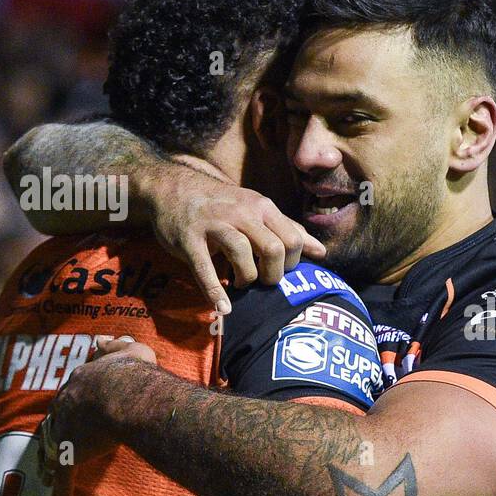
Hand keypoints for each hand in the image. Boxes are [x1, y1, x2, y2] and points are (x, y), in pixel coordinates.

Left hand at [43, 336, 157, 471]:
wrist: (124, 395)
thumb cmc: (133, 374)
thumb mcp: (131, 351)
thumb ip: (116, 346)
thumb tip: (102, 340)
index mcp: (80, 383)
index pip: (72, 394)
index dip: (73, 403)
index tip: (73, 410)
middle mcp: (66, 406)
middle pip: (56, 420)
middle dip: (55, 430)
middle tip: (54, 440)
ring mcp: (65, 431)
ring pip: (53, 448)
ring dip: (50, 461)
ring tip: (46, 474)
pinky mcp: (70, 455)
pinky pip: (64, 476)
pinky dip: (62, 491)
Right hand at [143, 158, 325, 313]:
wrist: (174, 188)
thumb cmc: (223, 206)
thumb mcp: (258, 211)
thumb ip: (289, 230)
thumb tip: (321, 252)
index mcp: (262, 208)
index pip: (293, 239)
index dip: (293, 264)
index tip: (282, 272)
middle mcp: (241, 213)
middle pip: (273, 248)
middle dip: (273, 274)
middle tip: (264, 282)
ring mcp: (214, 225)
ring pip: (242, 253)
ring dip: (247, 278)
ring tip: (243, 284)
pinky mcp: (189, 239)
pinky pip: (204, 268)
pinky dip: (215, 291)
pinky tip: (224, 307)